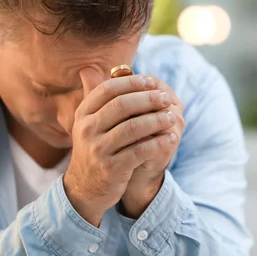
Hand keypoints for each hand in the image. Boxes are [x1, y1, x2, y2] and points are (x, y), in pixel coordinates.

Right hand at [63, 69, 177, 225]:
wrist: (85, 188)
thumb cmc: (96, 148)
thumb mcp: (92, 122)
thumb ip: (102, 96)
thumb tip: (109, 68)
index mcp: (84, 113)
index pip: (108, 89)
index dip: (133, 83)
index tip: (153, 81)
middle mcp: (87, 129)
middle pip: (122, 106)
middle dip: (148, 99)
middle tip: (166, 98)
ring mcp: (98, 149)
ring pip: (133, 128)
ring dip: (157, 120)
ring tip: (172, 117)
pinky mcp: (111, 168)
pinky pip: (140, 150)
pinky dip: (158, 142)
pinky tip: (171, 138)